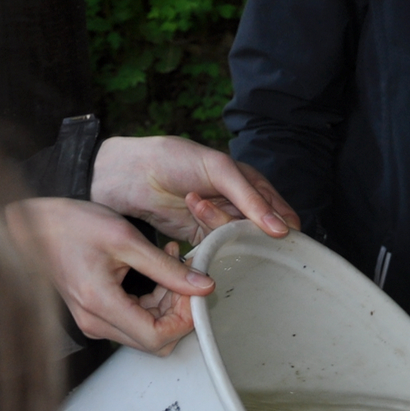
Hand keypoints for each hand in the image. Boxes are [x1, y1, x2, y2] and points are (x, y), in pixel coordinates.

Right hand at [7, 197, 211, 353]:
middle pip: (155, 341)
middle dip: (178, 314)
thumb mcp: (124, 238)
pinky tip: (158, 275)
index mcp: (100, 303)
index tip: (194, 293)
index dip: (184, 320)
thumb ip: (166, 266)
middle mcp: (95, 322)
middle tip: (186, 280)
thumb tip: (203, 286)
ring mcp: (93, 322)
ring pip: (147, 333)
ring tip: (173, 268)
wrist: (31, 224)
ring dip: (167, 307)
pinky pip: (135, 322)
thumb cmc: (69, 224)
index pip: (157, 337)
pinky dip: (153, 303)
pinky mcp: (95, 316)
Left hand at [91, 135, 299, 245]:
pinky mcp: (201, 240)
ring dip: (218, 226)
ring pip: (238, 242)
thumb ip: (251, 200)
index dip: (283, 226)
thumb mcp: (219, 170)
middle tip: (216, 210)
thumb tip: (283, 231)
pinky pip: (218, 250)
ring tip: (193, 204)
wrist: (126, 174)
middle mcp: (239, 206)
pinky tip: (191, 220)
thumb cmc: (173, 159)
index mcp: (250, 184)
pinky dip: (209, 243)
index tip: (275, 236)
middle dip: (244, 227)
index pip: (282, 213)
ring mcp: (221, 224)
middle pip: (260, 232)